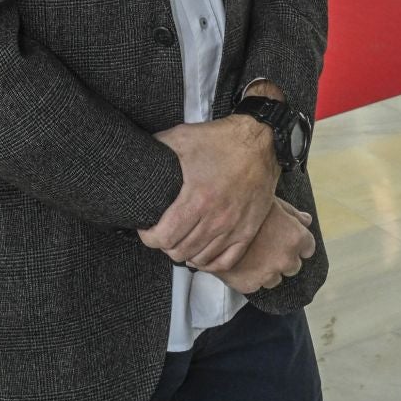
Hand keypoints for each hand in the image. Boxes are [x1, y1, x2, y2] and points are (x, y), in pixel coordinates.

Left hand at [138, 118, 279, 274]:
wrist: (260, 142)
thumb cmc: (222, 140)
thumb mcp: (182, 137)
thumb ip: (158, 147)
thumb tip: (139, 155)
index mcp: (197, 198)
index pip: (164, 237)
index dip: (149, 238)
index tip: (146, 229)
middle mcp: (215, 219)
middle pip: (180, 251)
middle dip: (165, 245)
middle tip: (162, 233)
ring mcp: (233, 228)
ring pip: (200, 259)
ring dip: (185, 253)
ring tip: (179, 241)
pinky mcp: (247, 232)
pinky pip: (225, 262)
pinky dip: (209, 262)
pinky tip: (201, 253)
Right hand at [216, 198, 315, 294]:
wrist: (210, 218)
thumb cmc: (245, 203)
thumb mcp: (270, 202)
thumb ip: (291, 214)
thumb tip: (307, 220)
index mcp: (295, 237)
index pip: (308, 248)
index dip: (296, 242)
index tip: (286, 237)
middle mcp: (286, 259)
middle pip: (293, 265)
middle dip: (282, 257)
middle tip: (266, 245)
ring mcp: (268, 274)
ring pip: (274, 278)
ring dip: (267, 269)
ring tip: (252, 254)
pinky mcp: (249, 285)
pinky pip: (255, 284)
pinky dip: (249, 276)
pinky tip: (240, 261)